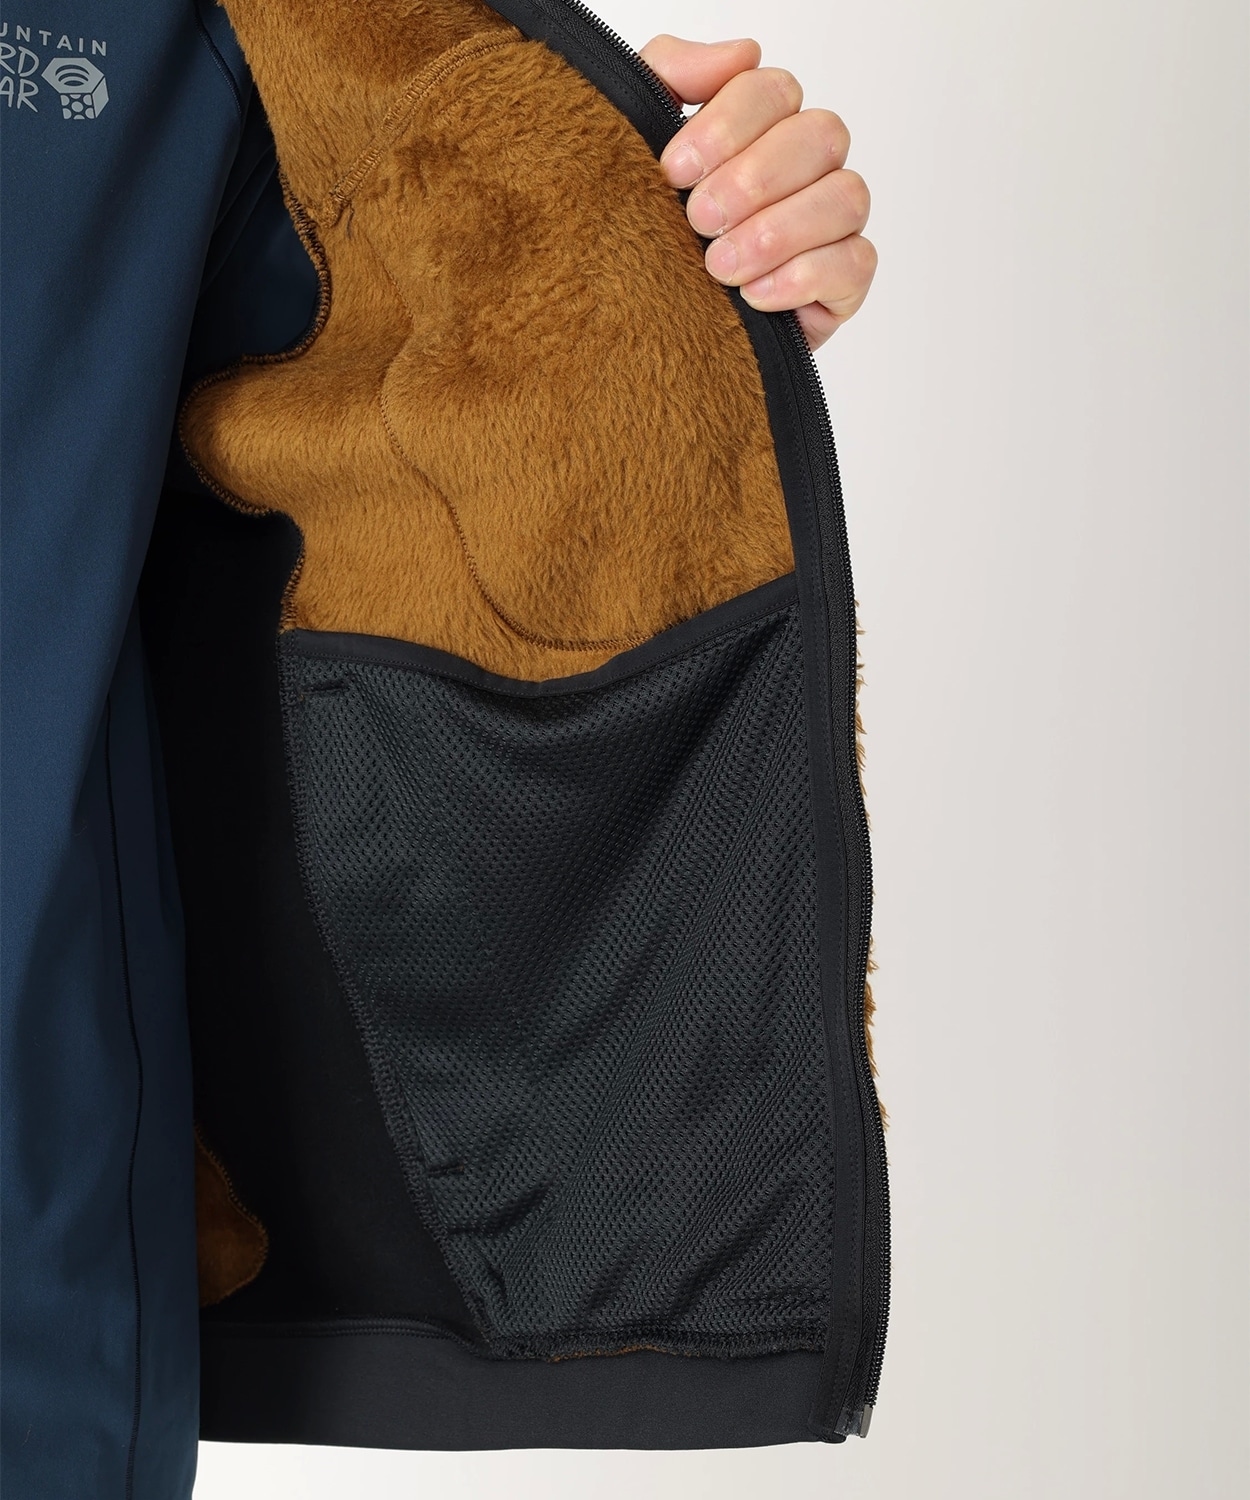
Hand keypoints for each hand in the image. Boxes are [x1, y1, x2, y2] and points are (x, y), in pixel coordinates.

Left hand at [640, 35, 875, 350]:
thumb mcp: (638, 143)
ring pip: (846, 196)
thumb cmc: (645, 229)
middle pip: (821, 135)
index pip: (773, 90)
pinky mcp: (842, 282)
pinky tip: (753, 295)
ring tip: (720, 266)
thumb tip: (743, 52)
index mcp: (761, 125)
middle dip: (754, 179)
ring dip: (779, 230)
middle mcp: (805, 166)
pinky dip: (802, 276)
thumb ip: (673, 75)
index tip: (675, 170)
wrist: (645, 326)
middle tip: (699, 220)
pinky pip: (854, 263)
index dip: (727, 124)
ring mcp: (830, 224)